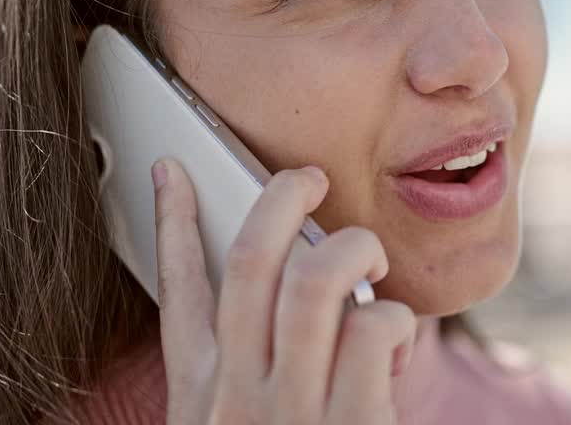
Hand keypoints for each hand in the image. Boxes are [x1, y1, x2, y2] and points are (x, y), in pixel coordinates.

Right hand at [151, 158, 415, 423]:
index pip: (178, 294)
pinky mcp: (351, 422)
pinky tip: (398, 349)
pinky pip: (373, 328)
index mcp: (200, 398)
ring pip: (314, 280)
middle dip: (281, 198)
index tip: (172, 171)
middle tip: (311, 179)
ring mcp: (291, 409)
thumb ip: (252, 370)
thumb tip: (295, 293)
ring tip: (372, 267)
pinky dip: (397, 320)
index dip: (172, 223)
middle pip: (249, 261)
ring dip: (354, 251)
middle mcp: (235, 397)